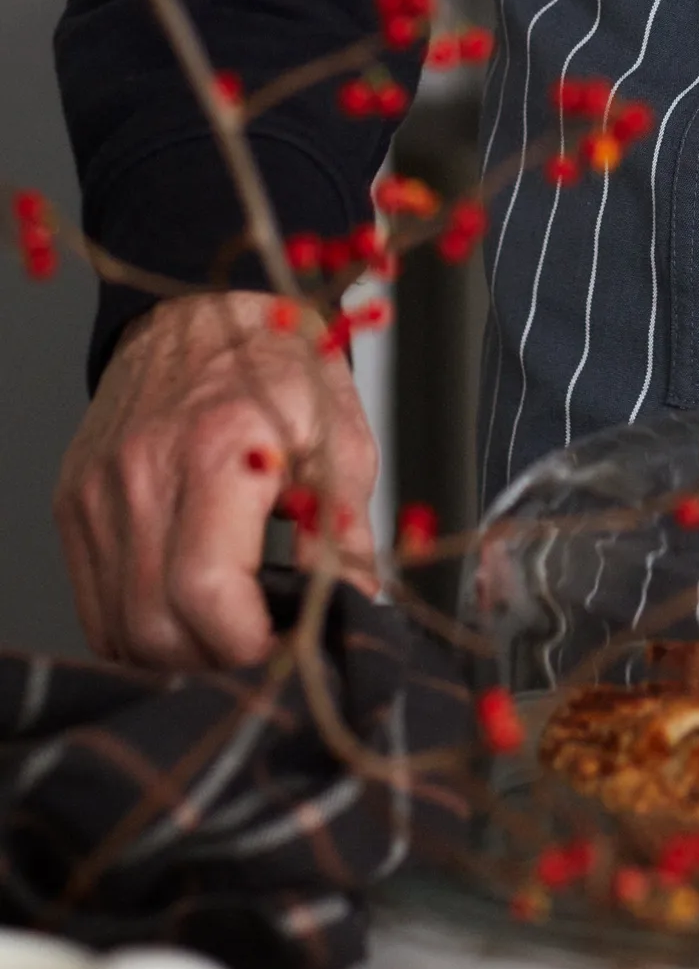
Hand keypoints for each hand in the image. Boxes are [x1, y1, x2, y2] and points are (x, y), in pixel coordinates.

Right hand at [56, 291, 380, 671]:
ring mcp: (98, 491)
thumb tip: (353, 606)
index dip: (248, 641)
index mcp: (218, 448)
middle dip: (215, 658)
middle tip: (261, 641)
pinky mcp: (75, 503)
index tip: (282, 641)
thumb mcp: (340, 436)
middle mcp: (143, 472)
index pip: (208, 591)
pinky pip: (94, 604)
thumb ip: (344, 531)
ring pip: (118, 628)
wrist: (204, 310)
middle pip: (156, 625)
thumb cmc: (276, 365)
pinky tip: (181, 610)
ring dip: (175, 652)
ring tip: (225, 627)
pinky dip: (137, 628)